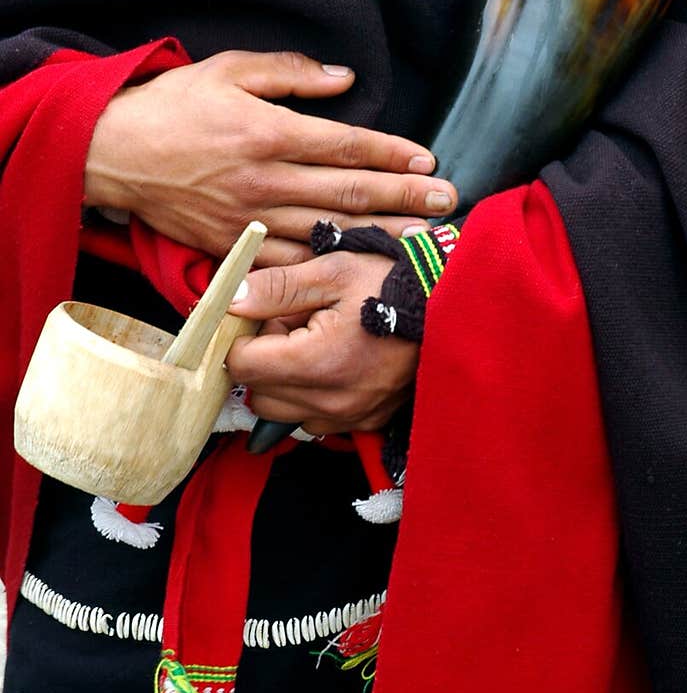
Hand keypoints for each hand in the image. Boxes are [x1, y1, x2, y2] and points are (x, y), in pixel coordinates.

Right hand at [84, 50, 455, 264]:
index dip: (393, 154)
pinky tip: (360, 270)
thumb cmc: (173, 106)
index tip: (429, 162)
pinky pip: (289, 263)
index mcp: (268, 132)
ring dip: (380, 235)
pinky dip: (326, 267)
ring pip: (328, 230)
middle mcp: (265, 179)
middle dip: (404, 197)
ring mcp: (250, 218)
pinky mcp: (232, 246)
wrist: (111, 154)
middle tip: (448, 203)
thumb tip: (345, 78)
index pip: (347, 146)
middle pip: (349, 191)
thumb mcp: (228, 69)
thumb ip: (290, 73)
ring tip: (422, 242)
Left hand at [226, 253, 417, 434]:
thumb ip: (276, 287)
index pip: (241, 366)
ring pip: (285, 412)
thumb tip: (230, 300)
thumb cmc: (392, 282)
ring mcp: (349, 416)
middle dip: (264, 363)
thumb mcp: (332, 270)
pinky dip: (314, 397)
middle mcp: (330, 400)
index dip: (244, 339)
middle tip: (292, 327)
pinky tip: (336, 364)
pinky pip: (318, 420)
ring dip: (287, 384)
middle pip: (257, 396)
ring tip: (316, 344)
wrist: (451, 306)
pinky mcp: (366, 422)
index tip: (265, 318)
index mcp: (315, 362)